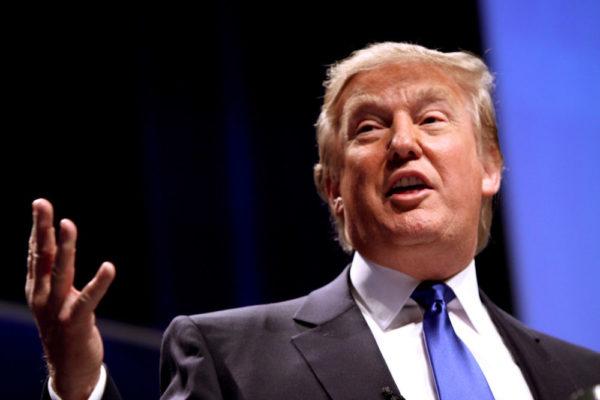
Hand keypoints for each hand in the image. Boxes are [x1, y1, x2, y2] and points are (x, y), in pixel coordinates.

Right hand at [25, 199, 115, 398]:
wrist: (68, 368)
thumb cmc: (63, 327)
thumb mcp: (53, 297)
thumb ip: (50, 273)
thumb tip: (49, 244)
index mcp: (36, 287)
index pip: (35, 252)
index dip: (38, 228)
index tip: (40, 204)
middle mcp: (41, 296)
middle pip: (41, 256)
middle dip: (42, 228)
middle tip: (41, 203)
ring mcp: (57, 310)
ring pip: (61, 272)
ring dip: (65, 247)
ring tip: (68, 224)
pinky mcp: (76, 322)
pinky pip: (89, 299)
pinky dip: (99, 283)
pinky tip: (109, 267)